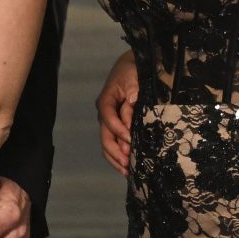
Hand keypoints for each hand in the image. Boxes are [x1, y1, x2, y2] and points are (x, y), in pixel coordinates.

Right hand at [96, 53, 139, 173]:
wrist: (133, 66)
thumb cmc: (133, 70)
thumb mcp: (133, 77)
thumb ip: (132, 91)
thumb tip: (131, 104)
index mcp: (106, 101)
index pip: (108, 118)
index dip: (118, 130)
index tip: (130, 140)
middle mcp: (105, 114)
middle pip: (105, 136)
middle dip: (116, 151)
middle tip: (128, 163)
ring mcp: (109, 122)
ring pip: (107, 144)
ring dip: (116, 159)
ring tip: (127, 171)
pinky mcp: (117, 127)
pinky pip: (114, 145)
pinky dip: (119, 157)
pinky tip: (127, 168)